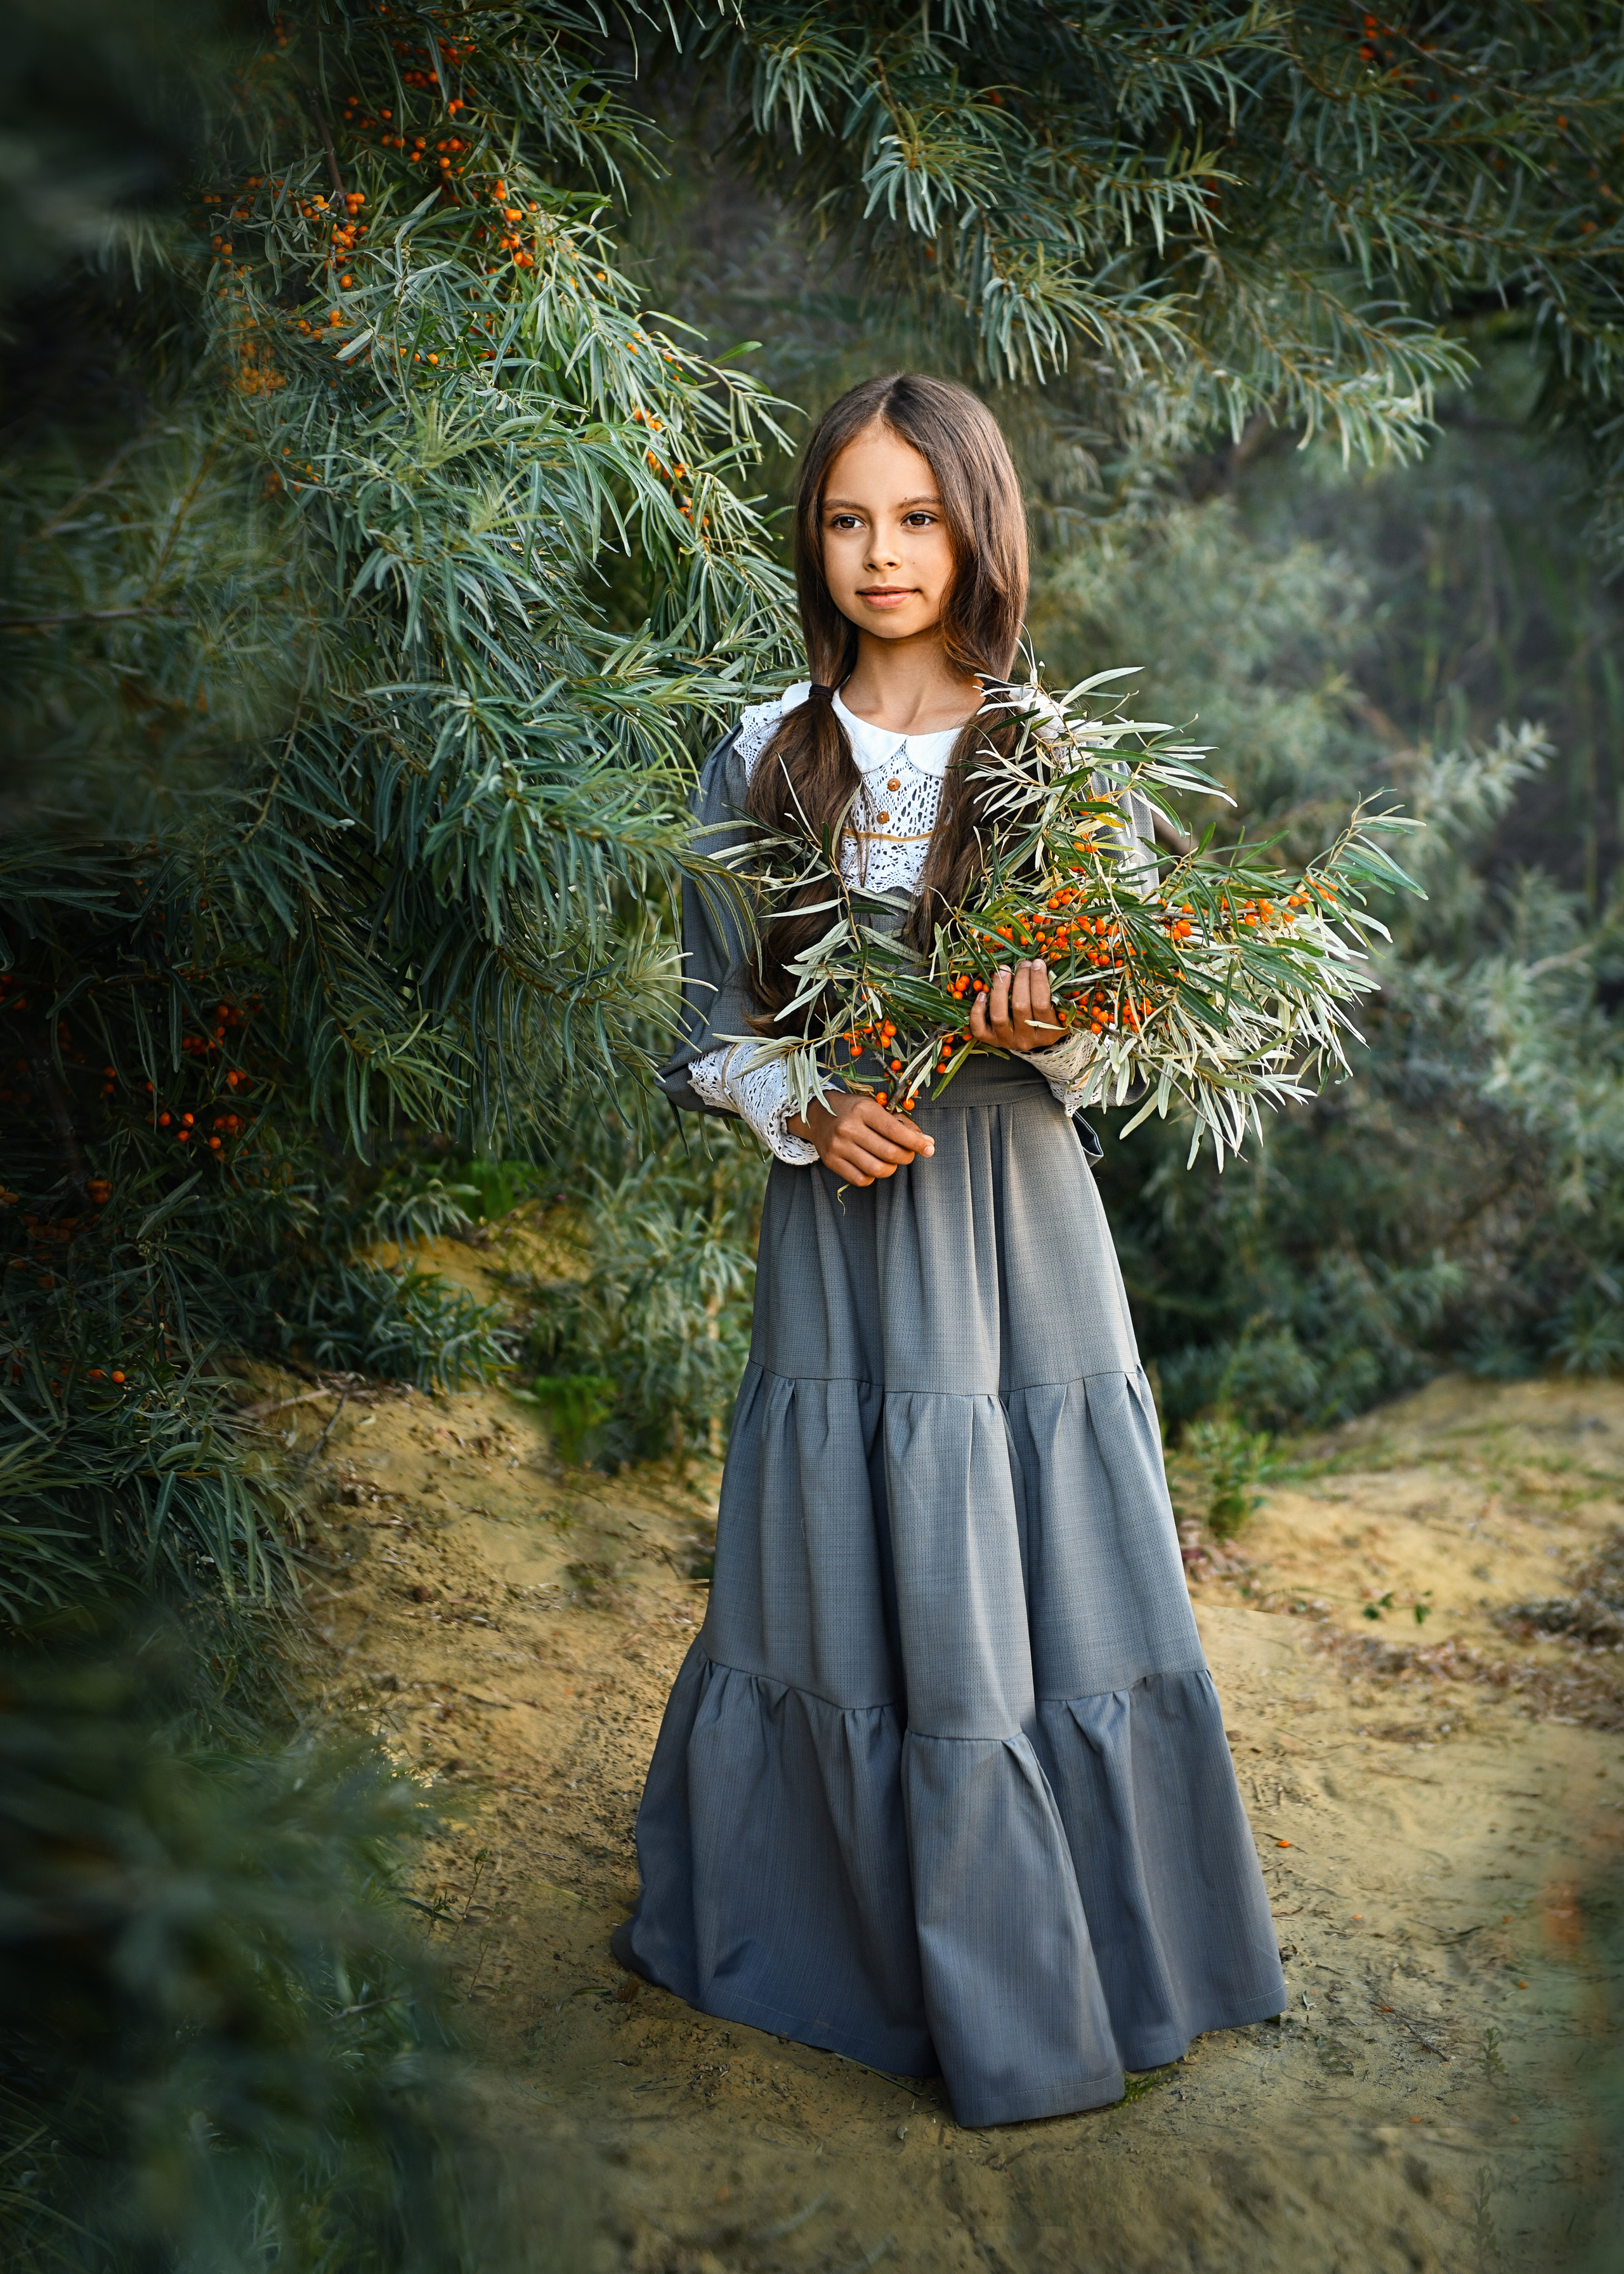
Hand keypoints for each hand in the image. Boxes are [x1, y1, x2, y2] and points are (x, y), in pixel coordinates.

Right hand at [786, 1089, 934, 1185]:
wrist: (816, 1114)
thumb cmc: (853, 1110)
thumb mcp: (876, 1107)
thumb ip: (900, 1123)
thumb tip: (926, 1142)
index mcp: (863, 1110)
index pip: (895, 1131)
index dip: (916, 1142)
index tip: (929, 1148)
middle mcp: (848, 1128)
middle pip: (889, 1153)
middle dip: (906, 1156)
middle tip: (908, 1154)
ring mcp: (838, 1147)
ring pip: (877, 1169)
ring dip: (891, 1168)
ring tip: (891, 1160)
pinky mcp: (831, 1161)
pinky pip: (861, 1179)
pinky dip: (873, 1176)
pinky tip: (873, 1165)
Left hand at [968, 960, 1064, 1052]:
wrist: (1035, 1039)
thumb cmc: (1049, 1016)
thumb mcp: (1059, 1008)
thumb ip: (1056, 991)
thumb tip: (1045, 964)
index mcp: (1049, 1032)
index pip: (1042, 1005)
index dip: (1038, 981)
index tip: (1037, 963)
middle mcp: (1028, 1040)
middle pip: (1020, 1007)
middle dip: (1021, 980)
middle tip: (1023, 964)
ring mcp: (1008, 1041)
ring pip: (999, 1016)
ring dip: (999, 990)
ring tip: (1003, 971)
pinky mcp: (992, 1041)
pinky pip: (980, 1028)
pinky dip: (978, 1011)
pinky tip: (982, 994)